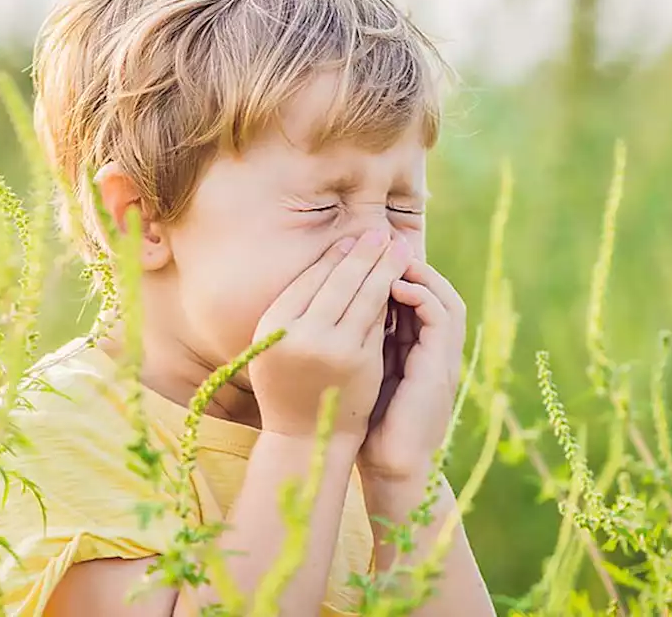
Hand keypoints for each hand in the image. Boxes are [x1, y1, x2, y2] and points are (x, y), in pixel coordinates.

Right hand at [249, 229, 412, 438]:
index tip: (351, 240)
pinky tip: (400, 282)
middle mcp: (299, 334)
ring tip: (398, 248)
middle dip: (364, 253)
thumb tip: (332, 260)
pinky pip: (377, 321)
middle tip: (381, 233)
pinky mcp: (360, 362)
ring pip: (363, 297)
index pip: (309, 279)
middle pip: (338, 281)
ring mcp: (332, 348)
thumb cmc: (288, 385)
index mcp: (272, 325)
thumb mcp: (276, 345)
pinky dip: (389, 299)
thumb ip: (294, 310)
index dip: (334, 257)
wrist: (305, 439)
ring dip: (383, 268)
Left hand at [359, 259, 466, 481]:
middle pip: (434, 289)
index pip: (414, 296)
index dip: (393, 271)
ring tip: (388, 257)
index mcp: (417, 349)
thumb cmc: (368, 424)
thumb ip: (358, 342)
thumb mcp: (361, 372)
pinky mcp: (442, 368)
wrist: (389, 466)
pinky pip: (441, 317)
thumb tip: (329, 309)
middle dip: (407, 263)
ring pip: (444, 297)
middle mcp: (434, 350)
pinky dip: (421, 296)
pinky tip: (392, 286)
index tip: (364, 252)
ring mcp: (442, 358)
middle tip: (379, 241)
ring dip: (418, 273)